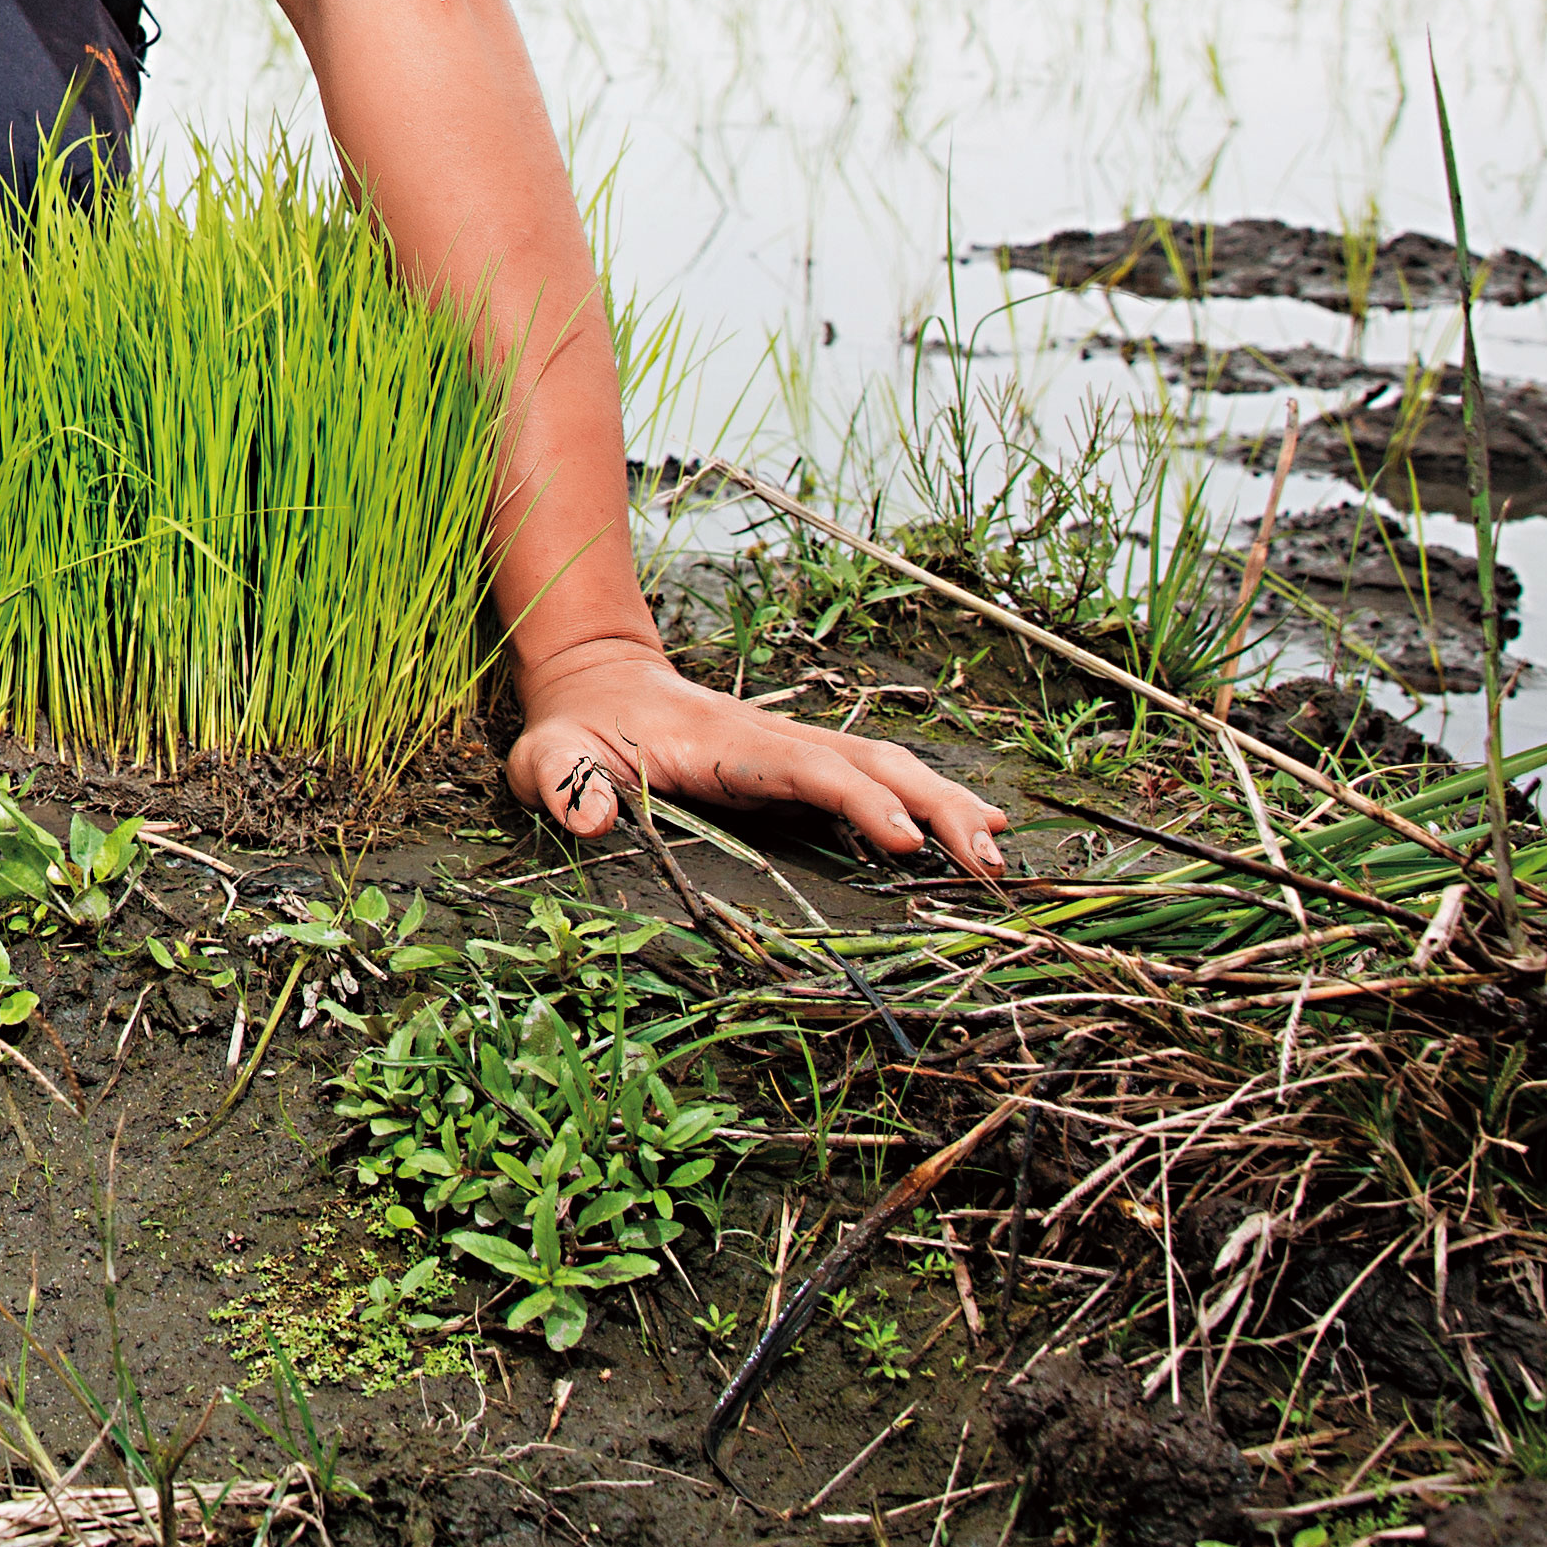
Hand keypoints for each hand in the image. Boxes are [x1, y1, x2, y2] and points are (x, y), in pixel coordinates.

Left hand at [509, 632, 1009, 874]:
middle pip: (874, 762)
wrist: (595, 684)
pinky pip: (877, 779)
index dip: (860, 800)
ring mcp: (795, 750)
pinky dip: (928, 800)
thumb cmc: (574, 732)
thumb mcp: (549, 759)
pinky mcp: (801, 767)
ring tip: (997, 853)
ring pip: (888, 766)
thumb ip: (563, 783)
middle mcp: (776, 741)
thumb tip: (589, 819)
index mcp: (726, 744)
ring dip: (946, 803)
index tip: (908, 839)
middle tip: (989, 861)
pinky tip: (970, 831)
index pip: (807, 769)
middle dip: (936, 805)